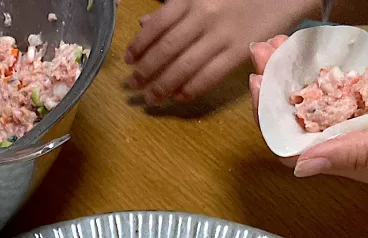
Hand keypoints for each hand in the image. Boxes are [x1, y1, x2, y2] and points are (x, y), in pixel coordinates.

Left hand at [125, 0, 312, 103]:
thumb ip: (174, 9)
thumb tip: (144, 25)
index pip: (157, 26)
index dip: (139, 46)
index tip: (128, 60)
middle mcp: (204, 16)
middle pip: (166, 50)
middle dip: (146, 71)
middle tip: (133, 85)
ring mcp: (222, 35)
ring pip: (184, 67)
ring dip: (163, 86)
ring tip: (151, 98)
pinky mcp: (239, 52)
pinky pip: (209, 76)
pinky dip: (191, 88)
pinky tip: (179, 96)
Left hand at [250, 38, 367, 183]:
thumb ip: (357, 155)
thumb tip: (302, 166)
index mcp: (350, 161)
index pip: (291, 142)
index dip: (269, 115)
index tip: (258, 82)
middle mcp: (350, 145)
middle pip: (298, 118)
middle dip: (277, 85)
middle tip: (265, 51)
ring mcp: (365, 125)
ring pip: (317, 101)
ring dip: (297, 74)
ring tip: (282, 45)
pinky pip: (343, 89)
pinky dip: (327, 69)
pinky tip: (316, 52)